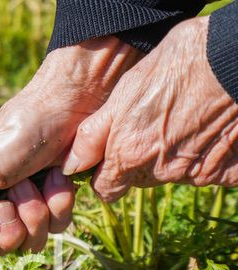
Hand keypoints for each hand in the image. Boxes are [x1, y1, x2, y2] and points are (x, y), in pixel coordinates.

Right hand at [0, 37, 140, 258]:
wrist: (66, 106)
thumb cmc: (13, 134)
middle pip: (1, 247)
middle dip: (11, 225)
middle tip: (15, 194)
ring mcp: (28, 204)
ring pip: (31, 240)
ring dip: (37, 210)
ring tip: (36, 179)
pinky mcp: (57, 200)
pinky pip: (58, 226)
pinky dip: (60, 201)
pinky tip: (58, 176)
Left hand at [65, 16, 237, 200]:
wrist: (231, 56)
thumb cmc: (174, 65)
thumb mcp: (123, 93)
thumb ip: (93, 136)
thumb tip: (71, 166)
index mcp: (129, 156)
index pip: (106, 189)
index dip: (106, 174)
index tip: (112, 157)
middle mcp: (161, 172)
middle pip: (140, 179)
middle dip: (140, 161)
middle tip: (154, 125)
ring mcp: (196, 173)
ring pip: (174, 174)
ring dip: (175, 156)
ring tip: (184, 120)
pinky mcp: (228, 170)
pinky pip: (212, 173)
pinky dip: (209, 158)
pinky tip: (211, 131)